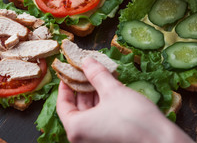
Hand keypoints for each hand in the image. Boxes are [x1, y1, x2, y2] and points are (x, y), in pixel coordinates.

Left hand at [56, 57, 193, 142]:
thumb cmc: (134, 120)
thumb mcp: (113, 91)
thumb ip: (97, 75)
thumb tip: (87, 61)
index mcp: (76, 129)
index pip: (62, 105)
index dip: (65, 86)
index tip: (68, 74)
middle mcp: (83, 138)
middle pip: (77, 109)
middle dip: (82, 88)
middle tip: (86, 71)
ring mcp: (96, 140)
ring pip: (90, 114)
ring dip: (94, 95)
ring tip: (101, 78)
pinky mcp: (110, 140)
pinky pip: (100, 121)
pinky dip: (103, 106)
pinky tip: (111, 91)